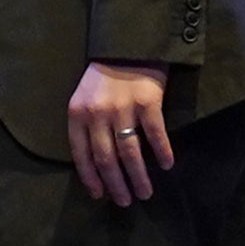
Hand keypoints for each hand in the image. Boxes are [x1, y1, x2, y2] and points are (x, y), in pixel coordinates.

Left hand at [66, 60, 171, 205]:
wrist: (128, 44)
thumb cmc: (105, 75)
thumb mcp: (85, 98)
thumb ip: (87, 126)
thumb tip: (96, 164)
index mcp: (78, 114)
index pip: (81, 154)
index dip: (90, 178)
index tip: (99, 196)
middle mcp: (97, 113)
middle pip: (106, 158)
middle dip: (116, 184)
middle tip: (126, 202)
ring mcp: (123, 108)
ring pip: (129, 152)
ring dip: (138, 177)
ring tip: (145, 192)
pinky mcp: (148, 102)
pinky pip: (155, 134)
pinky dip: (162, 152)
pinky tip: (167, 165)